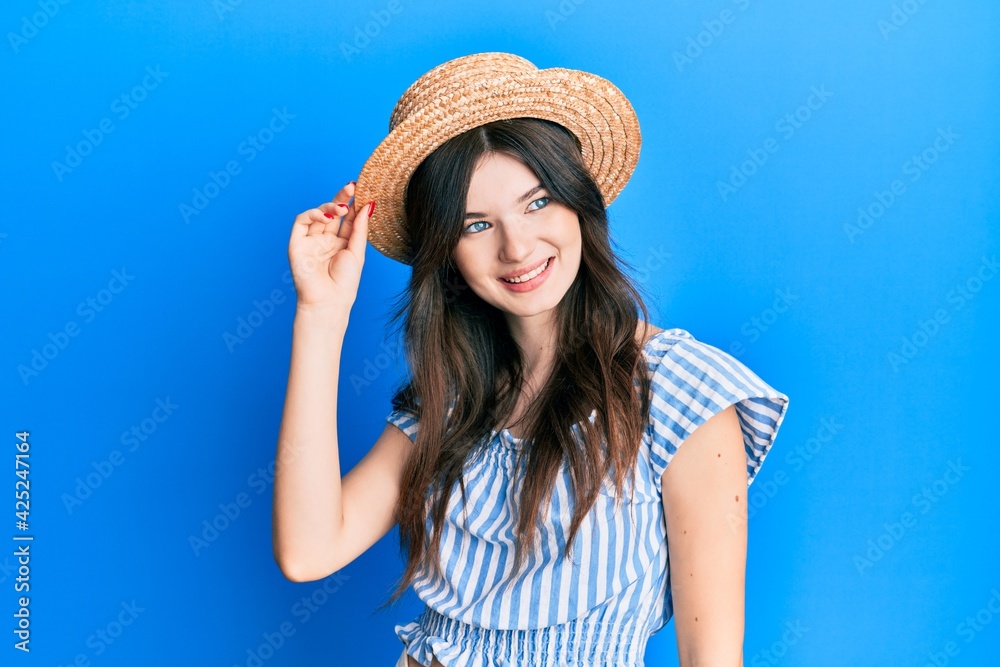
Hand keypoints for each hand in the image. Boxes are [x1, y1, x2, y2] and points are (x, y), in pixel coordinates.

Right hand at [287, 181, 374, 311]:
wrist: (328, 301)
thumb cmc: (344, 283)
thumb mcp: (357, 252)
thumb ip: (359, 228)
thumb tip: (367, 205)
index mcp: (341, 243)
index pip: (347, 218)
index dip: (354, 205)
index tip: (363, 191)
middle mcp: (325, 240)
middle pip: (333, 213)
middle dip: (342, 199)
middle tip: (351, 187)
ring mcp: (311, 241)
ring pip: (317, 215)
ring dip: (329, 207)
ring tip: (342, 207)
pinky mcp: (297, 243)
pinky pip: (301, 222)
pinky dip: (312, 215)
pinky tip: (325, 217)